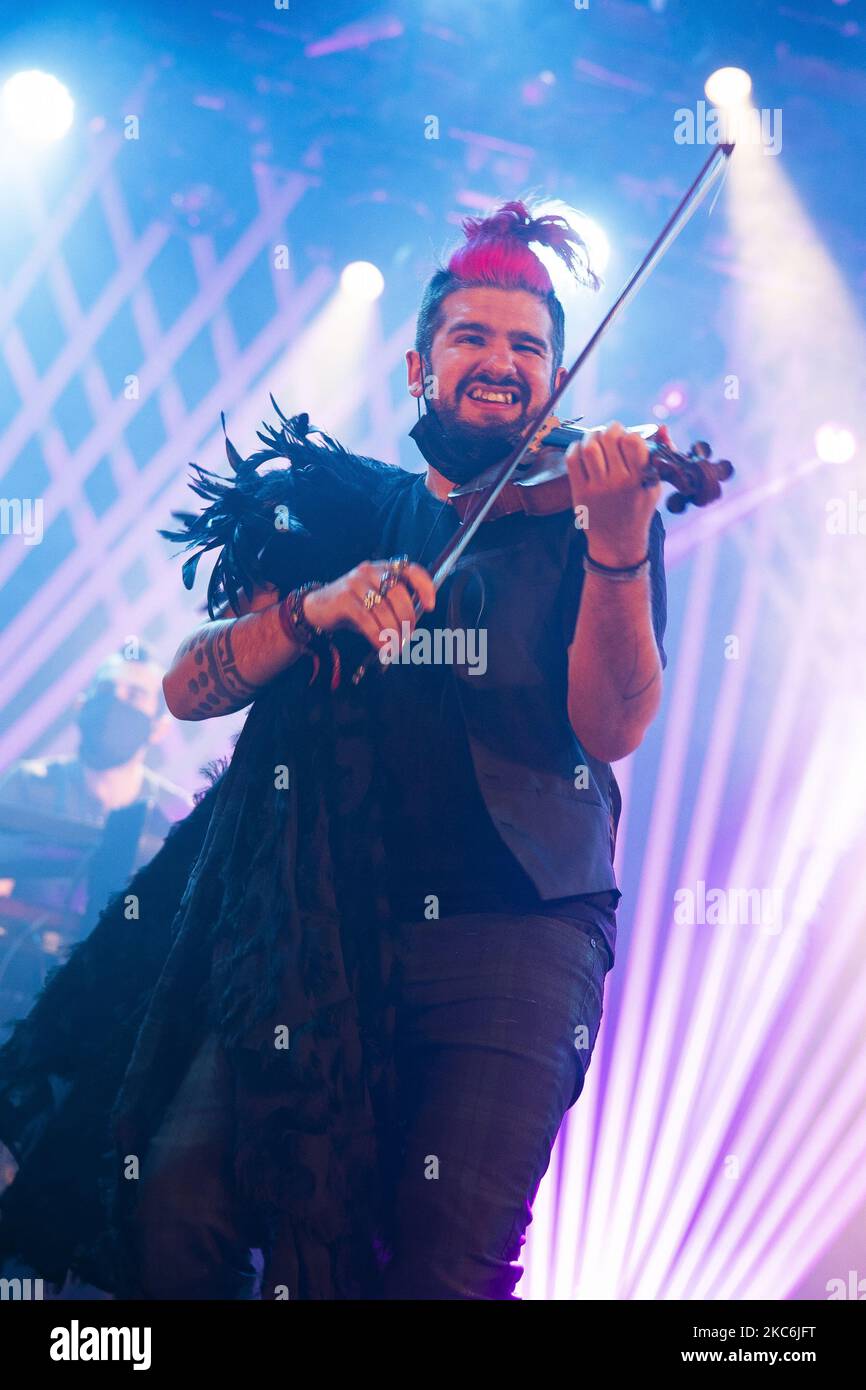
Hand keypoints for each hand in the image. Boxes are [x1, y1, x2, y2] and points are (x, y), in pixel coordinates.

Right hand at [303, 559, 435, 651]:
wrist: (317, 608)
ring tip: (395, 647)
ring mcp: (355, 583)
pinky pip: (367, 619)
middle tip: (408, 637)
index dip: (424, 587)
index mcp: (383, 568)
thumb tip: (412, 628)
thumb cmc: (352, 607)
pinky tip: (382, 647)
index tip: (430, 606)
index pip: (410, 569)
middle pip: (399, 593)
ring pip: (383, 609)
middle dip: (407, 619)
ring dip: (393, 632)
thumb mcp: (376, 603)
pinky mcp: (343, 598)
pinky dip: (378, 636)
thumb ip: (394, 608)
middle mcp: (370, 571)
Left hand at [565, 421, 661, 567]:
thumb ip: (657, 457)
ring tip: (596, 437)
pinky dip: (575, 448)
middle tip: (610, 432)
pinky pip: (573, 460)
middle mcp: (619, 483)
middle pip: (610, 439)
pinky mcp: (580, 492)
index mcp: (640, 479)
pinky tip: (581, 449)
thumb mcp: (654, 486)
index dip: (629, 434)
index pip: (633, 441)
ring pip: (590, 447)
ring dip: (592, 435)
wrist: (617, 542)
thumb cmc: (637, 509)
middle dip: (610, 429)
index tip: (627, 437)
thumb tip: (662, 427)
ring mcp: (598, 488)